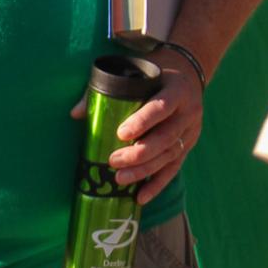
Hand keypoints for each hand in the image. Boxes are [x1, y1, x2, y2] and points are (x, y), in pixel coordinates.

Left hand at [70, 55, 204, 207]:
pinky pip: (174, 168)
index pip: (161, 107)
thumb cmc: (153, 71)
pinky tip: (141, 197)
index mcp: (176, 90)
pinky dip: (157, 184)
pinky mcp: (189, 145)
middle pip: (166, 138)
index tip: (121, 134)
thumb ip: (105, 89)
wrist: (187, 73)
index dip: (143, 121)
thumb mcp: (134, 71)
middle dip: (139, 153)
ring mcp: (191, 131)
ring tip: (121, 180)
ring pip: (169, 156)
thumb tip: (76, 114)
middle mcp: (188, 112)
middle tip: (113, 162)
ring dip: (145, 171)